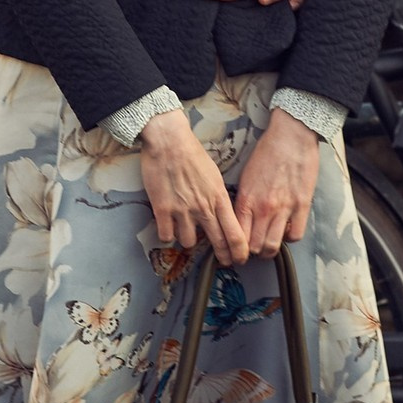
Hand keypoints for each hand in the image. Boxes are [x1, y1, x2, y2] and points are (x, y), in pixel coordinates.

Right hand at [140, 111, 248, 264]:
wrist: (169, 141)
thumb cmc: (192, 154)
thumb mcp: (214, 175)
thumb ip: (218, 197)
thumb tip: (222, 214)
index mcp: (218, 198)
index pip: (235, 233)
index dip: (239, 251)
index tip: (240, 258)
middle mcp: (203, 207)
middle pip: (217, 242)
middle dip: (222, 256)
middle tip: (223, 260)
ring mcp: (182, 210)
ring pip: (188, 242)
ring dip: (187, 239)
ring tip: (185, 229)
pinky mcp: (162, 209)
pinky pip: (166, 236)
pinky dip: (167, 234)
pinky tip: (168, 226)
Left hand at [233, 111, 319, 257]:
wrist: (291, 135)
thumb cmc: (268, 151)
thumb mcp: (246, 175)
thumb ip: (244, 199)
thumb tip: (242, 218)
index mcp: (246, 199)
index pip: (237, 235)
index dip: (237, 246)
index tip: (239, 247)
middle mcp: (262, 208)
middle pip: (254, 246)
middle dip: (253, 251)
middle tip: (255, 247)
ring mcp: (283, 208)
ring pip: (273, 246)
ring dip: (270, 249)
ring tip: (270, 244)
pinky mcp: (302, 205)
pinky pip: (295, 235)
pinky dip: (290, 237)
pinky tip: (287, 229)